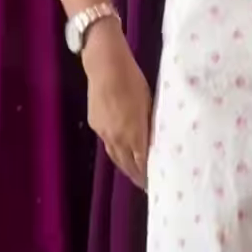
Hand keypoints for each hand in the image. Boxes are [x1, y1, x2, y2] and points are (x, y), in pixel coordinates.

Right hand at [83, 20, 151, 189]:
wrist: (105, 65)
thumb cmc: (133, 80)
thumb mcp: (149, 103)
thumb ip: (151, 126)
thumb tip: (156, 142)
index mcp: (134, 133)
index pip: (142, 164)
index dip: (147, 177)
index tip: (156, 185)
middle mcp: (118, 138)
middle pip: (127, 165)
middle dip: (137, 177)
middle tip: (146, 186)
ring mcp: (104, 132)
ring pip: (116, 157)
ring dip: (125, 168)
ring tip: (134, 175)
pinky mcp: (95, 125)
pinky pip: (108, 145)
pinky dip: (117, 153)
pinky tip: (122, 153)